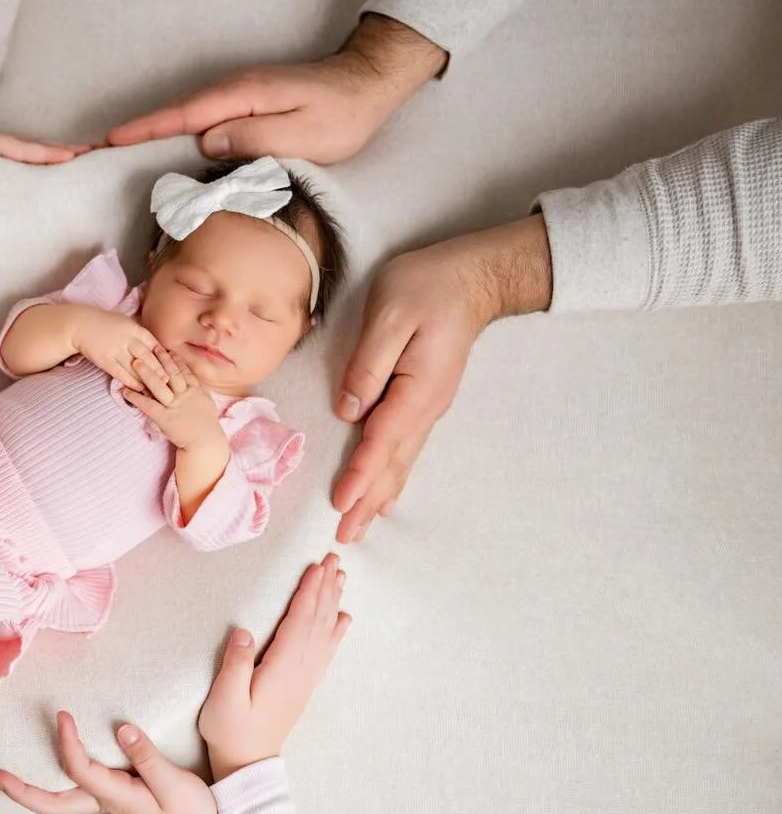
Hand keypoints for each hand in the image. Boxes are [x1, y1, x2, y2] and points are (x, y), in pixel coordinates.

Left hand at [0, 711, 217, 813]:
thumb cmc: (188, 812)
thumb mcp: (174, 784)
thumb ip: (147, 756)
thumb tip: (121, 729)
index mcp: (115, 797)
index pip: (79, 771)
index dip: (67, 743)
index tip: (63, 715)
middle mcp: (101, 801)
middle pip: (49, 804)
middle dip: (18, 791)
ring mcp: (101, 800)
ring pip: (53, 800)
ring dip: (25, 789)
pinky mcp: (106, 794)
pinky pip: (66, 789)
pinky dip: (44, 779)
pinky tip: (37, 762)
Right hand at [69, 307, 165, 389]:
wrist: (80, 324)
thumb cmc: (105, 323)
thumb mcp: (126, 322)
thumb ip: (140, 334)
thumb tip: (157, 347)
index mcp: (134, 328)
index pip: (153, 345)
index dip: (163, 358)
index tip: (172, 367)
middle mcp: (126, 339)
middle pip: (147, 358)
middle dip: (158, 371)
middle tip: (168, 382)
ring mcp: (115, 350)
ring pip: (135, 368)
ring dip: (146, 380)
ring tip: (156, 389)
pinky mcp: (104, 360)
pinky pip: (120, 373)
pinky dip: (130, 382)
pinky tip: (138, 388)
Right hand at [107, 15, 446, 163]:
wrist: (365, 86)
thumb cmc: (340, 114)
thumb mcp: (302, 133)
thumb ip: (254, 138)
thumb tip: (207, 143)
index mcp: (240, 98)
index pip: (181, 117)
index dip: (144, 131)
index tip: (108, 142)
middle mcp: (232, 93)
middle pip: (173, 117)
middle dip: (134, 134)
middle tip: (94, 155)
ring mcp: (236, 99)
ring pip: (185, 121)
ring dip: (152, 137)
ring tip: (116, 158)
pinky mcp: (243, 108)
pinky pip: (202, 124)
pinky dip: (177, 135)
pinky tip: (164, 153)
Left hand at [121, 348, 223, 450]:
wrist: (205, 444)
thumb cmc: (206, 426)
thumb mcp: (206, 404)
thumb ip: (198, 391)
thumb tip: (192, 381)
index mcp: (196, 391)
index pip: (184, 371)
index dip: (175, 360)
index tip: (166, 349)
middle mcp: (185, 395)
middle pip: (171, 373)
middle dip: (160, 359)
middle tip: (149, 347)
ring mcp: (175, 406)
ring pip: (159, 385)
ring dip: (147, 373)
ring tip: (135, 362)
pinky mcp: (165, 418)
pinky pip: (148, 405)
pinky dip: (136, 398)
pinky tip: (125, 391)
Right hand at [198, 555, 350, 780]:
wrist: (248, 764)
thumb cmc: (231, 730)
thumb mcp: (224, 698)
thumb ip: (236, 664)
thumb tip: (245, 631)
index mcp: (283, 667)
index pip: (300, 620)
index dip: (309, 591)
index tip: (317, 566)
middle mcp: (301, 669)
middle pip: (318, 619)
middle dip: (326, 587)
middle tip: (334, 558)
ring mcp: (305, 677)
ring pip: (325, 630)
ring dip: (333, 601)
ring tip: (341, 577)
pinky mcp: (303, 683)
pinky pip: (326, 650)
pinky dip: (336, 630)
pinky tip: (343, 618)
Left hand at [331, 215, 551, 542]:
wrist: (472, 277)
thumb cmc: (426, 287)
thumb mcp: (390, 317)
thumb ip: (368, 366)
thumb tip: (349, 410)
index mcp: (415, 390)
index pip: (380, 441)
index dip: (360, 475)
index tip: (341, 504)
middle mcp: (426, 407)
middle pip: (393, 463)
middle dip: (368, 500)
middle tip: (346, 536)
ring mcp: (430, 405)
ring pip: (402, 459)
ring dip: (381, 492)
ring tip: (363, 523)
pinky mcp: (427, 398)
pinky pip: (407, 445)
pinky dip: (395, 472)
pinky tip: (388, 490)